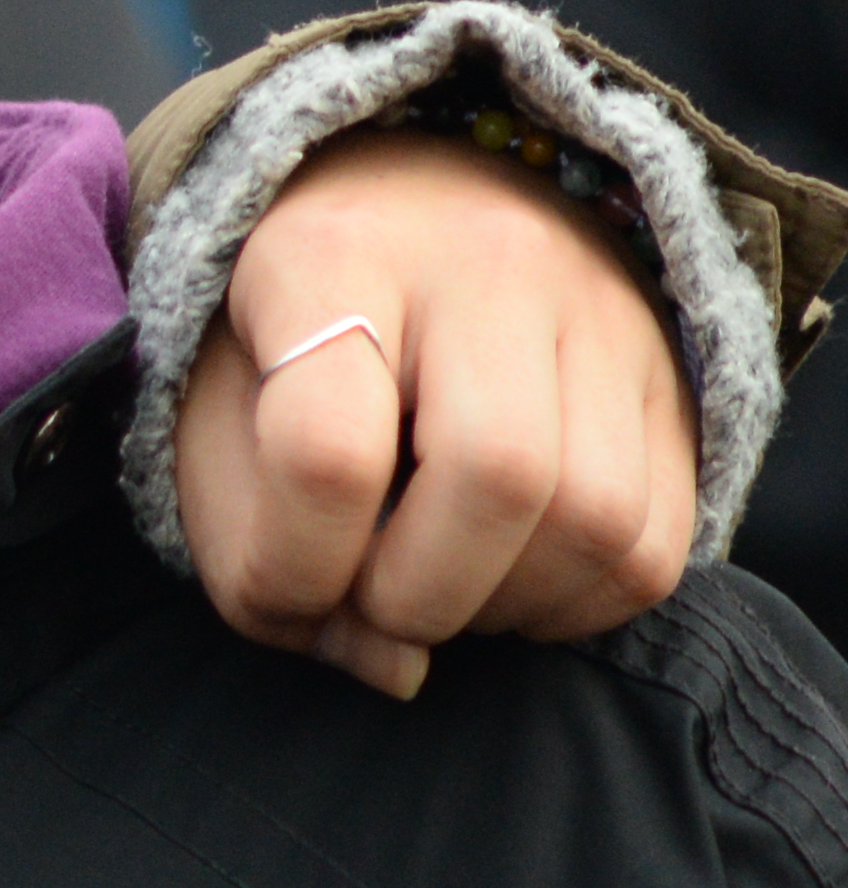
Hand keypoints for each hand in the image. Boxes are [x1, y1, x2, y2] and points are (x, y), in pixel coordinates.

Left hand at [177, 129, 694, 696]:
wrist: (398, 217)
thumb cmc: (280, 342)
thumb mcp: (215, 423)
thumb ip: (254, 561)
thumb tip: (392, 670)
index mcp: (330, 256)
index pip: (326, 447)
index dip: (296, 565)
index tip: (284, 592)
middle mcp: (487, 262)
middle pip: (496, 478)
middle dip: (419, 595)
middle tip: (372, 602)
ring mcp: (601, 312)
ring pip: (597, 521)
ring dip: (504, 608)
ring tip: (437, 588)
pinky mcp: (671, 378)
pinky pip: (657, 545)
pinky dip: (577, 604)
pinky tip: (505, 580)